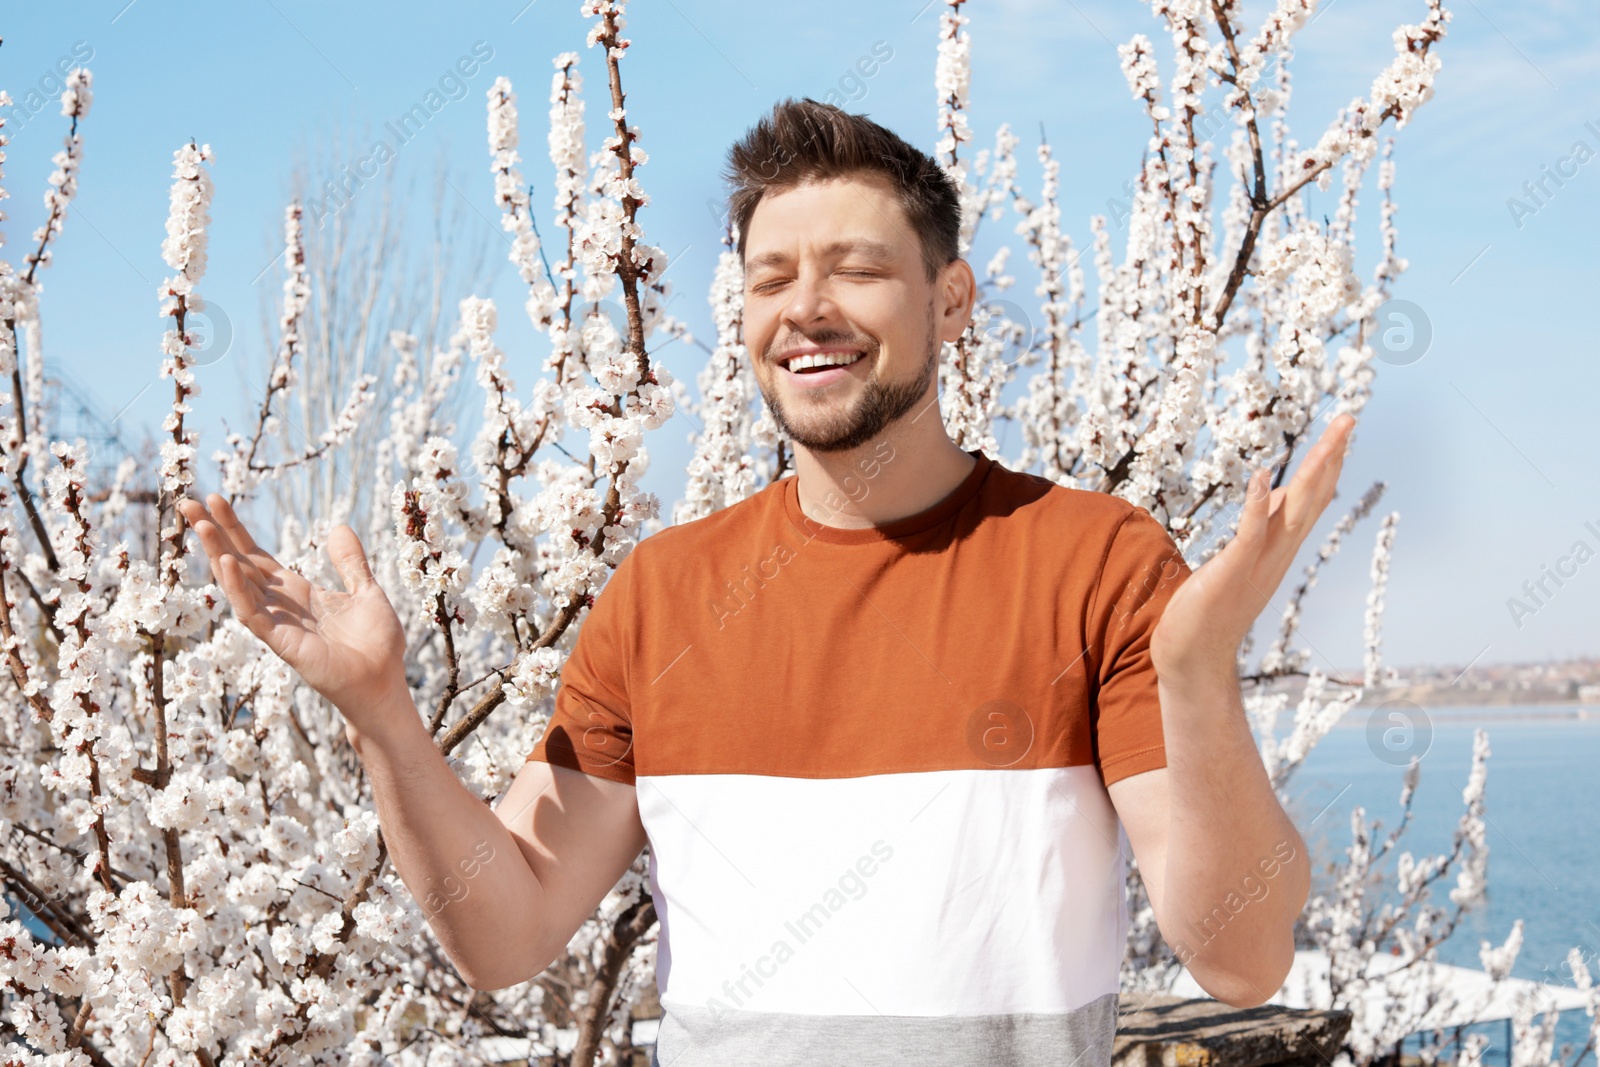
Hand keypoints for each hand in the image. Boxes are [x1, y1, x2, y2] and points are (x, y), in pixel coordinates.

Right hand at [177, 494, 411, 741]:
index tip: (214, 501)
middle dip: (215, 536)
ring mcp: (277, 624)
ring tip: (201, 524)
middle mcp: (280, 606)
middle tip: (188, 504)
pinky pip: (253, 613)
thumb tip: (339, 527)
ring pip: (238, 585)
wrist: (384, 685)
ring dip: (219, 555)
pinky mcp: (282, 643)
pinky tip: (227, 563)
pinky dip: (238, 589)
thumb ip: (351, 563)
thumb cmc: (376, 646)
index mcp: (297, 593)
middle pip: (239, 564)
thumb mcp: (366, 592)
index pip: (257, 556)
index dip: (236, 530)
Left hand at [1150, 414, 1356, 686]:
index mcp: (1279, 549)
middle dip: (1330, 455)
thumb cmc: (1210, 609)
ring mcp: (1259, 561)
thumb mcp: (1241, 558)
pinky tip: (1264, 475)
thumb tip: (1278, 493)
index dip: (1326, 464)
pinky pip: (1251, 531)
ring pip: (1295, 509)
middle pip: (1313, 496)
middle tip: (1349, 417)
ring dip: (1312, 471)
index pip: (1311, 499)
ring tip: (1330, 436)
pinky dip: (1260, 503)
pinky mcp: (1234, 569)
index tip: (1341, 431)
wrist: (1194, 657)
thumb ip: (1262, 528)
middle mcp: (1277, 553)